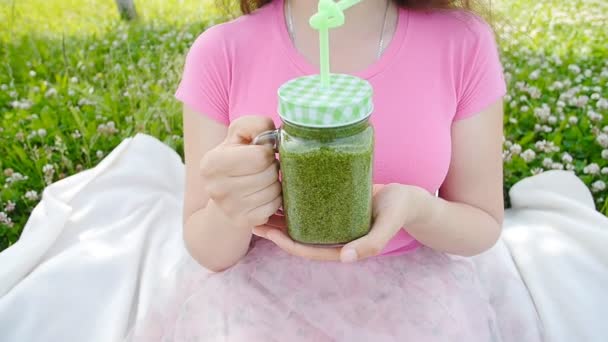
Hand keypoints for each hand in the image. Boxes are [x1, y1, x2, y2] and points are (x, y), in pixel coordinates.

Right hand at [200, 116, 281, 228]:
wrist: (223, 192)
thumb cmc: (236, 157)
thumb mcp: (239, 134)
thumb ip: (254, 125)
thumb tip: (271, 136)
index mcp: (212, 163)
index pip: (260, 157)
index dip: (267, 152)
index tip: (262, 153)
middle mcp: (216, 188)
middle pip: (268, 174)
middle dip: (272, 168)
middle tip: (265, 168)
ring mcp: (229, 208)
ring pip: (273, 191)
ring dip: (275, 183)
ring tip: (265, 179)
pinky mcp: (243, 221)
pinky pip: (273, 207)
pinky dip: (275, 199)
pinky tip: (264, 193)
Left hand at [253, 184, 430, 261]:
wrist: (409, 198)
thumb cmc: (400, 210)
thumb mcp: (388, 225)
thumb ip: (371, 242)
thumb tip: (346, 258)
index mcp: (342, 245)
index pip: (307, 249)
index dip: (285, 243)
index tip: (266, 232)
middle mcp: (333, 234)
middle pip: (298, 235)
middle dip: (275, 229)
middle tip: (252, 216)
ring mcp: (332, 220)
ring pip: (301, 221)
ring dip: (280, 215)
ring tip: (258, 201)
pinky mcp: (334, 205)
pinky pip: (309, 206)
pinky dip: (294, 200)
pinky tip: (280, 187)